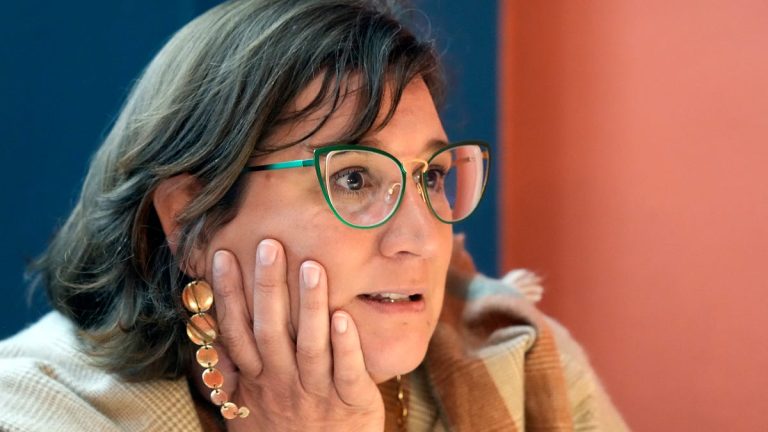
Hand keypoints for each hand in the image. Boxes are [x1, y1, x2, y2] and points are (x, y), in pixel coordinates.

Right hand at [206, 239, 384, 431]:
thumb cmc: (285, 430)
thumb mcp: (247, 409)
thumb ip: (232, 373)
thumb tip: (211, 340)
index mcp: (257, 380)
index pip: (237, 332)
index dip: (228, 294)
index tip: (223, 255)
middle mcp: (282, 382)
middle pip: (270, 331)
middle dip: (268, 287)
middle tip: (269, 245)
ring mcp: (316, 391)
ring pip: (310, 344)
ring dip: (310, 305)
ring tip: (312, 266)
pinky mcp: (351, 400)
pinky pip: (347, 369)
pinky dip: (345, 343)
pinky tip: (343, 314)